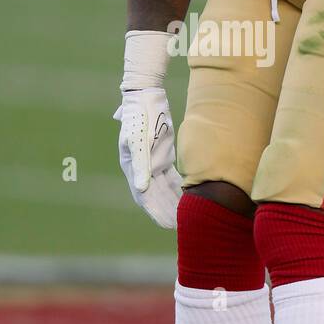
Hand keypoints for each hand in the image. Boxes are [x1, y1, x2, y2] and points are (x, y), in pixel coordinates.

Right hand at [113, 87, 181, 227]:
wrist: (146, 96)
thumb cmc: (140, 116)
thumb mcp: (139, 139)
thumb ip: (141, 164)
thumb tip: (142, 189)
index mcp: (132, 167)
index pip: (144, 196)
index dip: (155, 211)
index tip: (167, 225)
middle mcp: (141, 168)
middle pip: (155, 196)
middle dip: (166, 211)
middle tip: (180, 227)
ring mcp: (152, 162)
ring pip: (164, 188)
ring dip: (173, 202)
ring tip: (186, 217)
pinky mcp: (163, 156)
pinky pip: (171, 177)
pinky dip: (179, 188)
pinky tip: (191, 197)